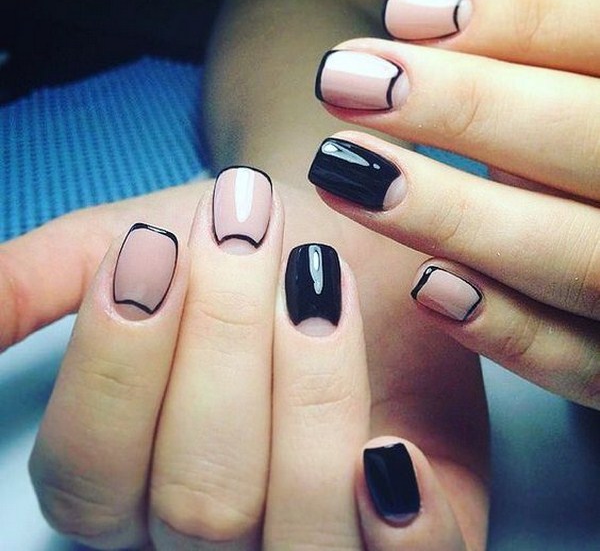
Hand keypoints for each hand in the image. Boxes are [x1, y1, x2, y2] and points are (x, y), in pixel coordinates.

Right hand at [28, 170, 485, 549]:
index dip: (115, 364)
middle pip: (196, 501)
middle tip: (245, 231)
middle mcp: (212, 533)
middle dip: (221, 348)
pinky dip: (407, 526)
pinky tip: (392, 444)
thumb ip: (33, 285)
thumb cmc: (231, 243)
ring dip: (307, 397)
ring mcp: (312, 536)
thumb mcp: (124, 243)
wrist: (331, 229)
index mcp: (130, 480)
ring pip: (299, 529)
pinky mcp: (412, 526)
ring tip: (316, 282)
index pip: (89, 477)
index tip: (155, 248)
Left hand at [310, 0, 599, 408]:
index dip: (520, 16)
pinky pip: (578, 360)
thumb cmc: (575, 153)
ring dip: (458, 216)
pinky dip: (506, 329)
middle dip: (469, 107)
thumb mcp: (562, 81)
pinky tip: (426, 287)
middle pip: (593, 138)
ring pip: (578, 256)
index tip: (405, 13)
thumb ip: (515, 26)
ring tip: (348, 172)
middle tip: (345, 79)